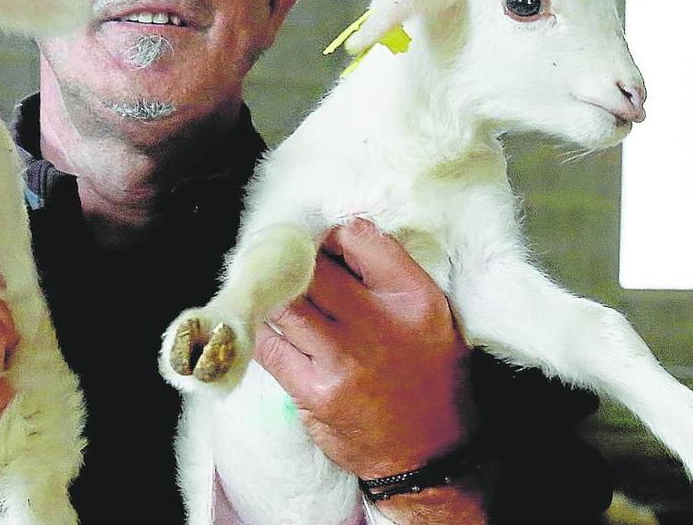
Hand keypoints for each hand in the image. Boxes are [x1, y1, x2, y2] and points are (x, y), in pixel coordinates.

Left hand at [253, 219, 475, 480]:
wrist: (430, 456)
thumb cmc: (428, 377)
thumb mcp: (432, 315)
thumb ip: (390, 274)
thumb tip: (334, 236)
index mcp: (414, 298)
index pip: (356, 238)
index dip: (328, 236)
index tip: (318, 245)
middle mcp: (379, 324)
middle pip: (311, 268)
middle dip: (292, 263)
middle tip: (284, 265)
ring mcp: (343, 358)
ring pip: (285, 303)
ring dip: (272, 295)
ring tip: (270, 292)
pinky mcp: (314, 391)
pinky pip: (269, 346)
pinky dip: (260, 331)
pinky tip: (263, 326)